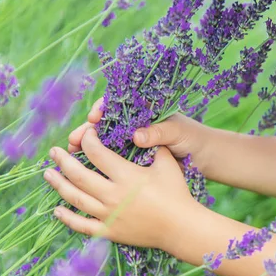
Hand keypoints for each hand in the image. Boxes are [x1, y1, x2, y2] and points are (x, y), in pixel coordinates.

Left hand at [46, 127, 199, 251]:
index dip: (88, 141)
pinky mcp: (109, 231)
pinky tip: (57, 209)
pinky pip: (82, 225)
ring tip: (48, 174)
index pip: (97, 153)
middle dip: (63, 160)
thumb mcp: (167, 163)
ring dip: (59, 184)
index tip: (85, 134)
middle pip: (79, 175)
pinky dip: (67, 217)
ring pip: (75, 198)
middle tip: (53, 152)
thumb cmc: (176, 193)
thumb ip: (154, 146)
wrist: (180, 226)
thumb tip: (142, 133)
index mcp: (126, 175)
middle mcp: (113, 194)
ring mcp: (108, 214)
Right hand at [68, 98, 210, 169]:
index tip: (94, 118)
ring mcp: (130, 144)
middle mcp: (133, 126)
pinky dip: (95, 164)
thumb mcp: (176, 131)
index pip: (116, 105)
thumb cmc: (192, 137)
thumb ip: (158, 132)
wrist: (205, 157)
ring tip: (70, 153)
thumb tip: (136, 136)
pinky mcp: (131, 162)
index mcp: (143, 113)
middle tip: (73, 140)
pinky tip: (82, 170)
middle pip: (103, 126)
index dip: (102, 109)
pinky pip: (110, 161)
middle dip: (86, 131)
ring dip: (84, 148)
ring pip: (101, 144)